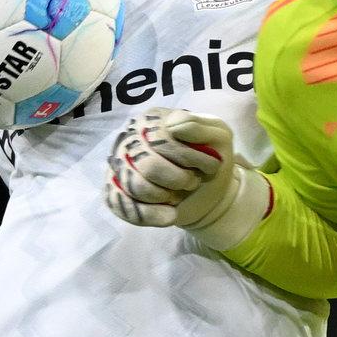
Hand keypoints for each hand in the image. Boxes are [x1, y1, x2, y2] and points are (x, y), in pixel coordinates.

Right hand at [105, 108, 266, 245]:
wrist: (208, 193)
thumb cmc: (210, 160)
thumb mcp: (218, 136)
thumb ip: (197, 125)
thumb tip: (171, 126)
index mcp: (152, 121)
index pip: (161, 138)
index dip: (187, 157)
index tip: (210, 166)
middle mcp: (131, 139)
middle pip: (148, 165)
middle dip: (178, 179)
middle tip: (193, 182)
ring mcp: (120, 166)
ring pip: (136, 186)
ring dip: (165, 195)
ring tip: (179, 195)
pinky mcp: (118, 192)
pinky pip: (123, 206)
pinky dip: (151, 215)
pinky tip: (171, 215)